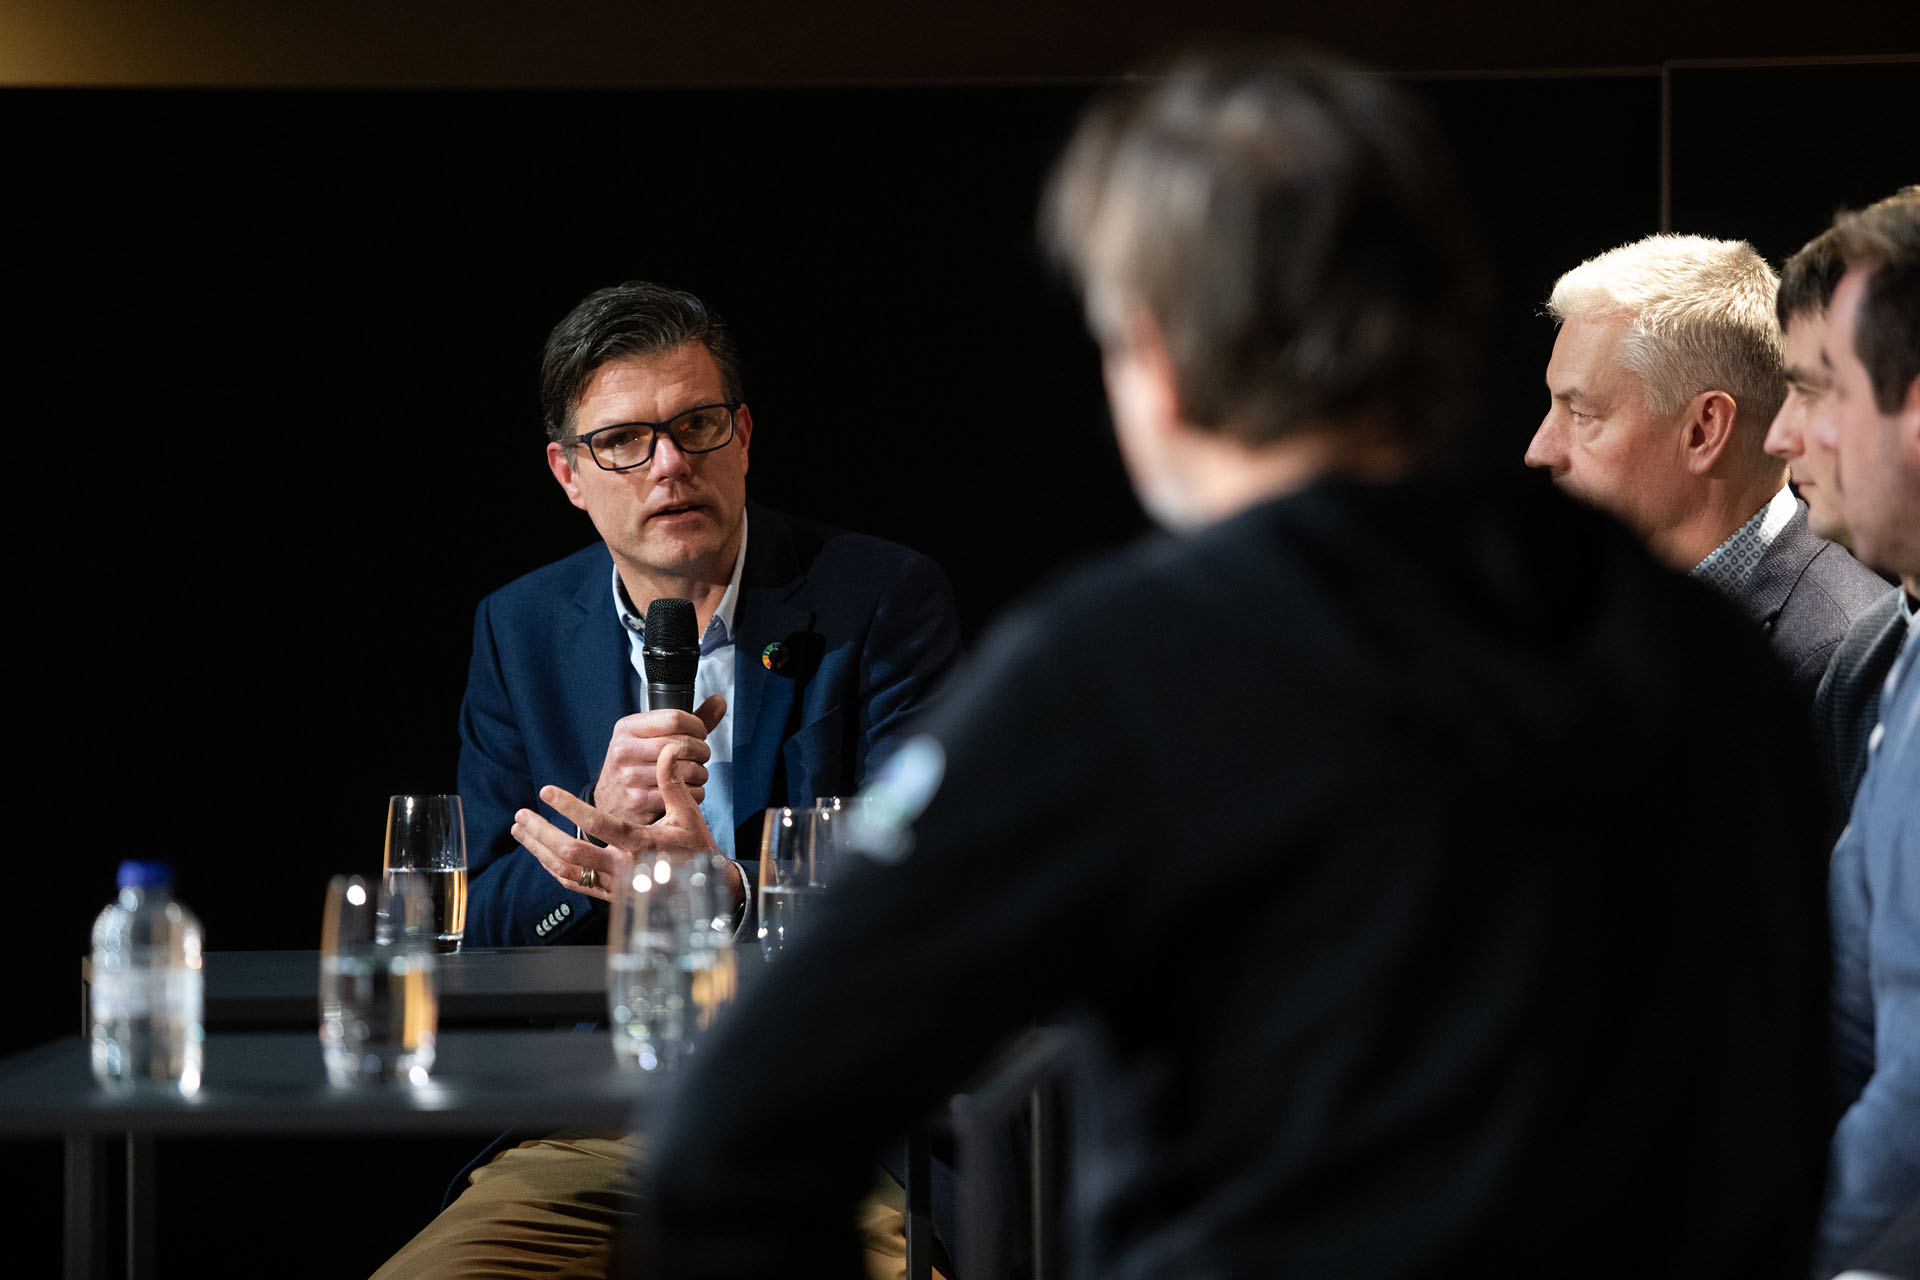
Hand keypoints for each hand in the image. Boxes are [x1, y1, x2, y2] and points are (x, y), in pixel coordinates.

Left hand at [515, 742, 741, 907]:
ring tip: (521, 830)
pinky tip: (540, 853)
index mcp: (643, 846)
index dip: (570, 807)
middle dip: (541, 833)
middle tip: (521, 815)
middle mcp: (624, 870)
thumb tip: (668, 750)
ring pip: (566, 871)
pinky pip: (573, 884)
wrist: (704, 889)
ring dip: (538, 850)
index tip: (548, 791)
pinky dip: (552, 867)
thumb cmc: (696, 848)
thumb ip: (672, 782)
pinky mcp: (609, 896)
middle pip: (571, 854)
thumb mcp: (688, 814)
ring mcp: (614, 887)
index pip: (599, 825)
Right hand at [592, 694, 726, 827]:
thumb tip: (719, 701)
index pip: (675, 718)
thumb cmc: (638, 763)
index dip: (697, 726)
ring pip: (687, 770)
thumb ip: (688, 720)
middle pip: (683, 744)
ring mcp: (630, 777)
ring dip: (701, 773)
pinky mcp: (639, 801)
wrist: (611, 801)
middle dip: (702, 751)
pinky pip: (683, 794)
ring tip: (695, 774)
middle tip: (702, 756)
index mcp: (627, 728)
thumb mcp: (651, 736)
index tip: (700, 734)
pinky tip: (688, 790)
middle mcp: (624, 750)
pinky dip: (695, 792)